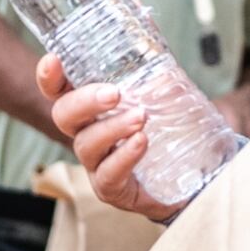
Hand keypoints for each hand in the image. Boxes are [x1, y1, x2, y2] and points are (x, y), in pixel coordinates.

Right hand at [36, 54, 186, 221]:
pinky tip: (141, 142)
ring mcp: (98, 163)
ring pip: (86, 144)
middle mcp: (88, 133)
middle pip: (64, 116)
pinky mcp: (112, 189)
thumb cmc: (178, 132)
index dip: (51, 78)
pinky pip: (108, 174)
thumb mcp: (173, 98)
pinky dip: (124, 156)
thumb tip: (160, 66)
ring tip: (141, 117)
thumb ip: (164, 81)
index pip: (61, 90)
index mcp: (95, 107)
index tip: (53, 61)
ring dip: (112, 128)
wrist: (199, 178)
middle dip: (84, 101)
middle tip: (114, 94)